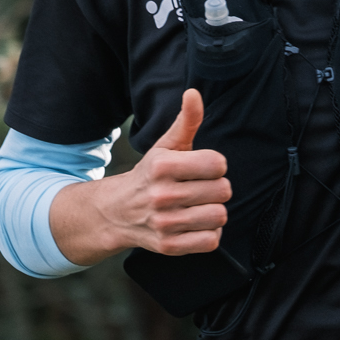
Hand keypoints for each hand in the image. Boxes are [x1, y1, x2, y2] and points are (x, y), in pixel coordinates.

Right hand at [49, 89, 233, 262]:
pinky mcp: (169, 246)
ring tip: (198, 205)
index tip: (202, 168)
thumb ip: (186, 121)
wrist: (116, 212)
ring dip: (213, 211)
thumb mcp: (165, 146)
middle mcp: (161, 195)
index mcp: (162, 166)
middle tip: (199, 188)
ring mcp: (164, 223)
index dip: (215, 165)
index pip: (218, 164)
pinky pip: (212, 240)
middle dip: (216, 188)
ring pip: (220, 216)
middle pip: (223, 191)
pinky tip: (196, 224)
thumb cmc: (150, 175)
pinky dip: (209, 233)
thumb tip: (194, 93)